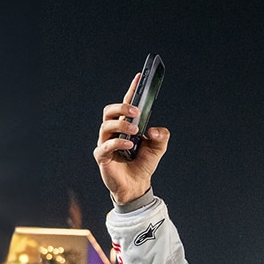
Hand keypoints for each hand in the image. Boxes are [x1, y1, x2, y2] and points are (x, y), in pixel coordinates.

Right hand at [94, 73, 169, 205]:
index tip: (140, 76)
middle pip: (110, 110)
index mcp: (126, 125)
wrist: (137, 186)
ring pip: (107, 125)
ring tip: (136, 131)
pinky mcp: (101, 155)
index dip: (132, 89)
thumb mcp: (158, 148)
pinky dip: (118, 142)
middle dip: (123, 107)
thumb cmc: (143, 164)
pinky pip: (106, 145)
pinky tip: (130, 144)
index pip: (127, 103)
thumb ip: (161, 136)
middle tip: (137, 112)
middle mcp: (113, 131)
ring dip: (122, 125)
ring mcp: (105, 142)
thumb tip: (153, 130)